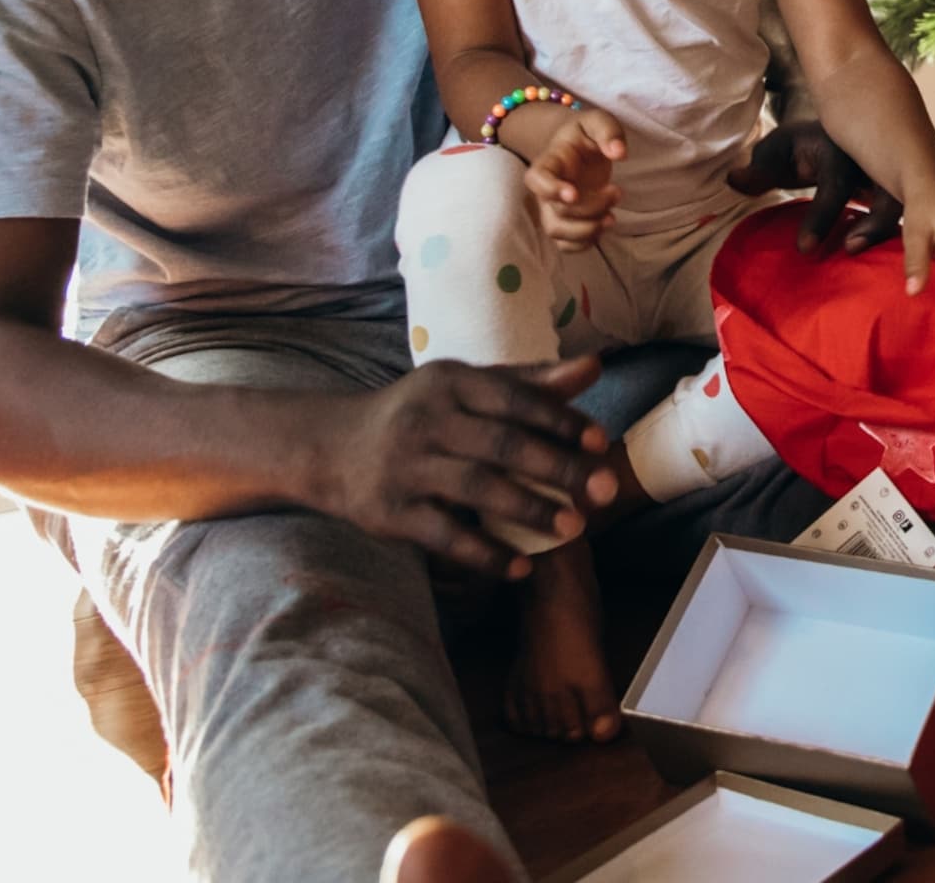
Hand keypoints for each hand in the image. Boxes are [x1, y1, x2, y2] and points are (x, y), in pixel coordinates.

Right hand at [313, 356, 616, 577]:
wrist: (329, 446)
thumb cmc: (419, 412)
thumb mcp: (466, 387)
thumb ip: (529, 382)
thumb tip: (593, 368)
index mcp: (452, 382)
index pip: (515, 399)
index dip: (561, 420)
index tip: (601, 442)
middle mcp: (427, 420)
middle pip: (503, 444)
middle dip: (558, 468)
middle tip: (605, 490)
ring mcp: (405, 467)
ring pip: (476, 489)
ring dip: (529, 510)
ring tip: (573, 528)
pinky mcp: (388, 512)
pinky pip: (443, 536)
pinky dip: (484, 553)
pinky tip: (520, 567)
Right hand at [524, 107, 627, 248]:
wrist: (577, 145)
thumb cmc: (585, 134)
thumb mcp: (598, 120)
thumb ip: (608, 131)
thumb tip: (618, 153)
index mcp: (550, 161)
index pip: (536, 179)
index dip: (550, 190)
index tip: (574, 194)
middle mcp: (546, 190)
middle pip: (557, 211)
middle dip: (591, 207)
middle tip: (617, 191)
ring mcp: (552, 208)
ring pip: (557, 232)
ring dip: (587, 230)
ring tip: (612, 217)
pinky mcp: (564, 221)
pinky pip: (565, 245)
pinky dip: (585, 243)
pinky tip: (604, 226)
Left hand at [730, 120, 905, 255]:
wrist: (834, 129)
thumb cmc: (799, 149)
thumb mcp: (776, 152)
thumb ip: (759, 170)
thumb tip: (733, 180)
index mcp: (838, 150)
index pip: (834, 184)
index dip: (821, 217)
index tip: (804, 249)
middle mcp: (870, 161)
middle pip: (885, 191)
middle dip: (875, 223)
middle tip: (852, 251)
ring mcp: (890, 174)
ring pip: (904, 202)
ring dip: (893, 231)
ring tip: (880, 264)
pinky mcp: (900, 189)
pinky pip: (912, 211)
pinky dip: (908, 234)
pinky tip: (896, 261)